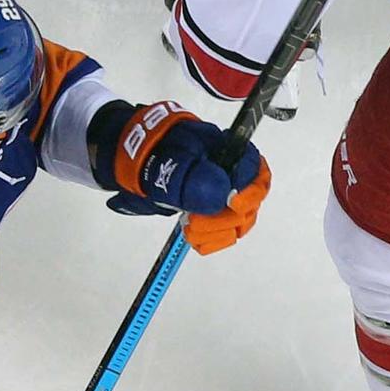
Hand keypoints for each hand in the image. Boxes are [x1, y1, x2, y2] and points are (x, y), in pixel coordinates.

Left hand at [89, 100, 269, 254]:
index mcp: (226, 150)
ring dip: (216, 232)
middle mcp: (231, 173)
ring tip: (190, 230)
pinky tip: (193, 237)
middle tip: (195, 222)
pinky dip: (211, 240)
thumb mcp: (167, 160)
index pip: (256, 170)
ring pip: (239, 220)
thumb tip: (223, 194)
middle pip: (250, 201)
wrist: (133, 158)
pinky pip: (224, 232)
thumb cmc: (153, 153)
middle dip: (225, 218)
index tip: (233, 205)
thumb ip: (192, 176)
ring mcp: (224, 194)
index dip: (251, 191)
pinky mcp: (213, 212)